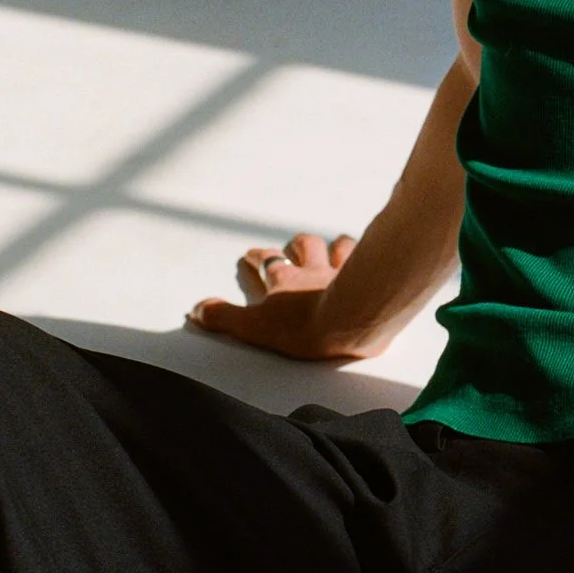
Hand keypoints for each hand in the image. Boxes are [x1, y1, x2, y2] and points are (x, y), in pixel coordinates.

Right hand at [185, 231, 360, 360]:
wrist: (349, 323)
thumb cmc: (304, 327)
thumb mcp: (253, 327)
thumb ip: (224, 318)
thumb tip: (198, 311)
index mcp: (285, 281)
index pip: (267, 262)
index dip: (259, 257)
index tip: (253, 254)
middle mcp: (314, 270)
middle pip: (305, 247)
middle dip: (297, 245)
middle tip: (294, 246)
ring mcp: (344, 272)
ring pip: (339, 247)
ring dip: (336, 246)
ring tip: (336, 246)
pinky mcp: (370, 279)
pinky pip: (371, 257)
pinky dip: (370, 253)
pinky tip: (375, 254)